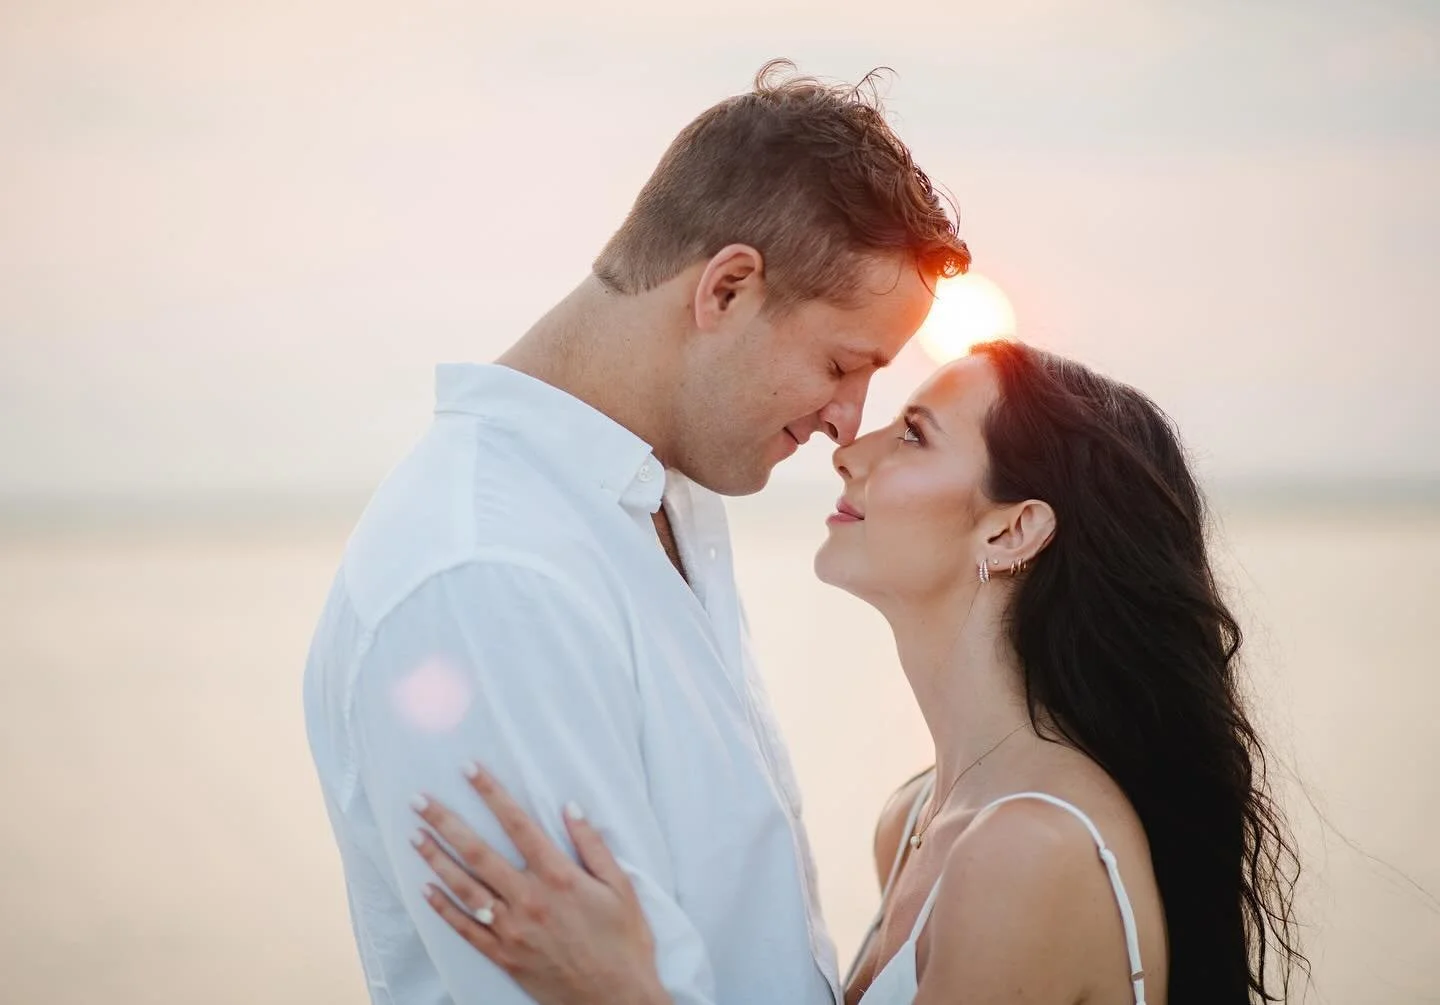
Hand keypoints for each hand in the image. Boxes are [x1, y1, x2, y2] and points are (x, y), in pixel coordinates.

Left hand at [410, 763, 669, 1004]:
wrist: (617, 1000)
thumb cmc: (624, 942)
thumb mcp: (620, 887)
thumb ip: (592, 845)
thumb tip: (570, 807)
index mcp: (558, 877)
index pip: (517, 824)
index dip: (491, 793)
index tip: (469, 769)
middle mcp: (529, 899)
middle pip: (478, 852)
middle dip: (446, 822)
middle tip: (419, 800)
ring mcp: (512, 930)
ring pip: (465, 888)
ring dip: (436, 860)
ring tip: (415, 836)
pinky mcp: (504, 957)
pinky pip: (467, 929)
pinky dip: (444, 909)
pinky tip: (427, 890)